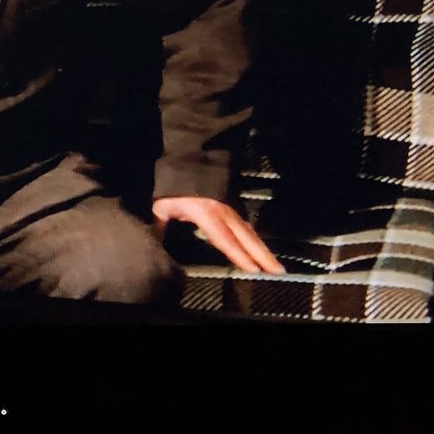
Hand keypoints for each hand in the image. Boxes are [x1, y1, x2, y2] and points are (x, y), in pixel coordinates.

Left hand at [152, 196, 284, 274]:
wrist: (188, 160)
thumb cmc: (174, 186)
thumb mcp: (163, 206)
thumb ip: (161, 226)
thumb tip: (154, 244)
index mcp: (207, 214)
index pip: (226, 239)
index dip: (239, 255)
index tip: (254, 270)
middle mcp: (224, 214)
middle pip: (247, 238)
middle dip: (263, 256)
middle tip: (279, 273)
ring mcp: (231, 210)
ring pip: (250, 233)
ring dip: (263, 250)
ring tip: (276, 267)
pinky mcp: (233, 207)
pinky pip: (247, 227)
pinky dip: (256, 240)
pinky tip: (261, 251)